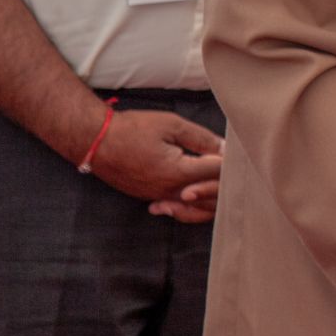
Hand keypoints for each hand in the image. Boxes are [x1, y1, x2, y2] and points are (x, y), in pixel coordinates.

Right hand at [85, 108, 223, 222]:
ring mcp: (159, 197)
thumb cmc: (133, 129)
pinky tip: (197, 196)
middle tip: (235, 168)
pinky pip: (178, 209)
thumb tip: (226, 148)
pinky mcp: (150, 197)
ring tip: (221, 184)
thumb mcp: (172, 125)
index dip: (232, 163)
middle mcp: (170, 190)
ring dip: (212, 199)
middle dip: (226, 184)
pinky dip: (192, 207)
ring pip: (195, 210)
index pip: (218, 174)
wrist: (95, 141)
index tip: (240, 153)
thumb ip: (202, 139)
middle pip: (211, 198)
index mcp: (178, 172)